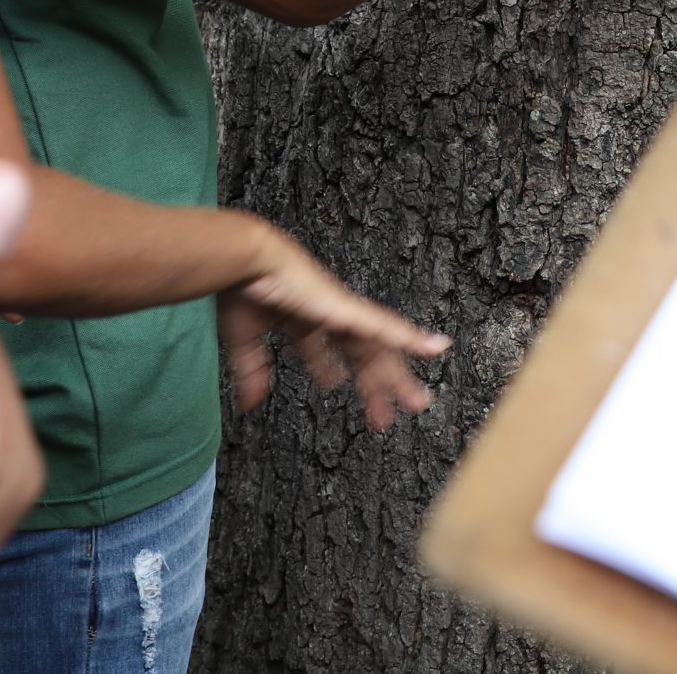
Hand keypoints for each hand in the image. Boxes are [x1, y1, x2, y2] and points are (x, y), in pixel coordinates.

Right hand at [218, 227, 450, 431]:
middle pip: (362, 356)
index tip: (335, 388)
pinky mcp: (349, 310)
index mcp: (304, 320)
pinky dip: (411, 338)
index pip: (326, 353)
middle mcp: (330, 315)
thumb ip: (252, 370)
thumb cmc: (242, 288)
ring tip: (418, 402)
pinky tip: (434, 348)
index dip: (331, 373)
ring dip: (399, 377)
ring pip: (381, 349)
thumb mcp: (245, 340)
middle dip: (374, 385)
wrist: (247, 262)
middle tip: (386, 415)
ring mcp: (343, 312)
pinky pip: (387, 327)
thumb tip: (251, 402)